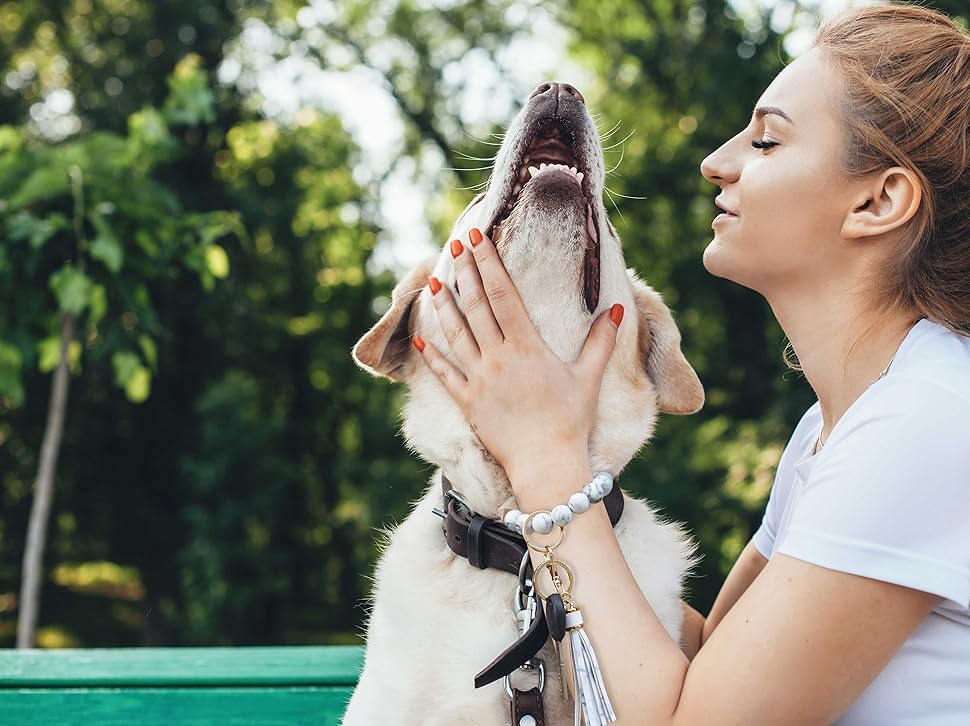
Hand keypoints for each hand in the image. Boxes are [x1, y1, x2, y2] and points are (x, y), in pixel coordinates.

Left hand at [411, 227, 623, 487]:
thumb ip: (600, 341)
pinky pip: (445, 373)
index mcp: (527, 347)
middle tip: (456, 244)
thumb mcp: (588, 378)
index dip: (488, 264)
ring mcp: (479, 379)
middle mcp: (498, 358)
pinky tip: (422, 336)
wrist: (546, 464)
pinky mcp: (468, 402)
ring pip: (456, 334)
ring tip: (435, 281)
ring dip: (444, 306)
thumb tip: (615, 308)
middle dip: (466, 273)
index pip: (503, 295)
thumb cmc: (571, 422)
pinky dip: (432, 354)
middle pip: (477, 307)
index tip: (478, 240)